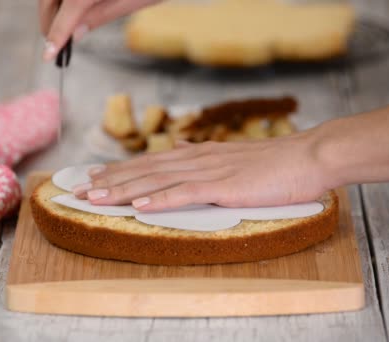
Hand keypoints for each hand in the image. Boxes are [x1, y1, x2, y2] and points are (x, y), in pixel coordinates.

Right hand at [39, 0, 160, 59]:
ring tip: (62, 27)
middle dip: (48, 20)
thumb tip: (75, 34)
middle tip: (54, 43)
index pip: (65, 13)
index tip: (48, 55)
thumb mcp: (132, 1)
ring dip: (52, 7)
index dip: (55, 35)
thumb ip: (100, 16)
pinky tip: (68, 8)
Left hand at [73, 132, 335, 211]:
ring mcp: (209, 171)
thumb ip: (203, 154)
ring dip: (123, 189)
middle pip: (145, 170)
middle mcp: (197, 158)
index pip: (151, 162)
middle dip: (110, 180)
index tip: (95, 176)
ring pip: (157, 180)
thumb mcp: (233, 155)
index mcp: (199, 154)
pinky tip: (138, 204)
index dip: (120, 170)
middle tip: (80, 189)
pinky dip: (159, 199)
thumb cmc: (275, 162)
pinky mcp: (224, 186)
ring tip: (95, 197)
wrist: (308, 156)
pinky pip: (185, 193)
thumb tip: (179, 149)